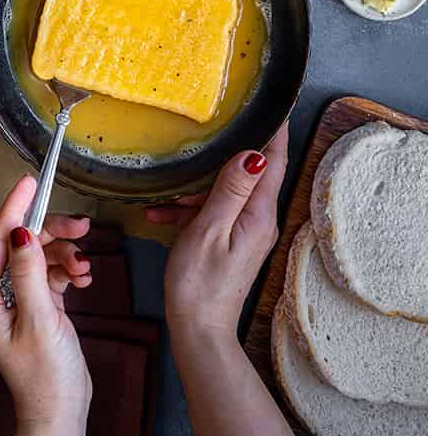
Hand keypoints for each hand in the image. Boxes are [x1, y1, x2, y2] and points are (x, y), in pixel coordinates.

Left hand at [0, 173, 92, 435]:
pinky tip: (84, 279)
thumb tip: (22, 232)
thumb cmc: (45, 375)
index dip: (14, 209)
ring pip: (41, 258)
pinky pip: (52, 274)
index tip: (29, 182)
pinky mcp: (38, 306)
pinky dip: (70, 272)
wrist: (60, 409)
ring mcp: (18, 301)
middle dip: (52, 235)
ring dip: (65, 256)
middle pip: (22, 245)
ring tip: (85, 269)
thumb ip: (30, 273)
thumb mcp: (40, 319)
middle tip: (81, 229)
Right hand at [147, 124, 288, 337]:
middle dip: (224, 156)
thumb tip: (253, 152)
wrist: (199, 331)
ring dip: (197, 189)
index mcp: (259, 214)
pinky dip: (191, 211)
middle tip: (204, 136)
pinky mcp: (232, 245)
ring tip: (166, 193)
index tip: (272, 104)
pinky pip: (215, 216)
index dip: (274, 130)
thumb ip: (230, 190)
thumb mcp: (209, 230)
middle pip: (249, 174)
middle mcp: (260, 221)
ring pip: (227, 195)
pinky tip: (162, 215)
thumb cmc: (200, 286)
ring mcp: (247, 234)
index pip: (273, 161)